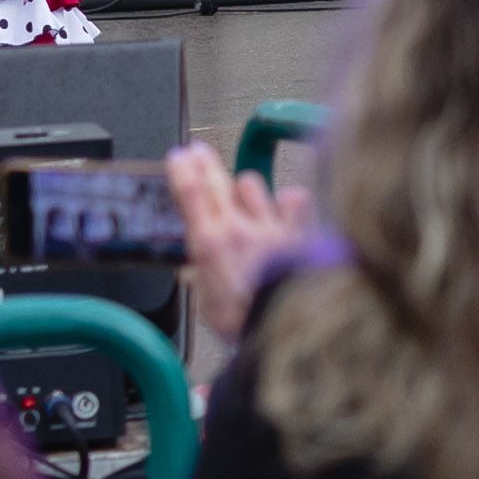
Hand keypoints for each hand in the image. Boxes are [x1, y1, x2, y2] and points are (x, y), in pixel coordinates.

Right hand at [162, 139, 311, 358]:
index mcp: (211, 245)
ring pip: (253, 183)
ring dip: (245, 189)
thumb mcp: (208, 307)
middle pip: (218, 180)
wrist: (292, 326)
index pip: (191, 193)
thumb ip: (204, 278)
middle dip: (205, 162)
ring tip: (244, 200)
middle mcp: (239, 227)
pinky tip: (284, 209)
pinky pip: (293, 197)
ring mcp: (271, 224)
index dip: (183, 170)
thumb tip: (198, 269)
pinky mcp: (300, 227)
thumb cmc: (248, 323)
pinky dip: (287, 201)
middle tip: (198, 153)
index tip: (178, 156)